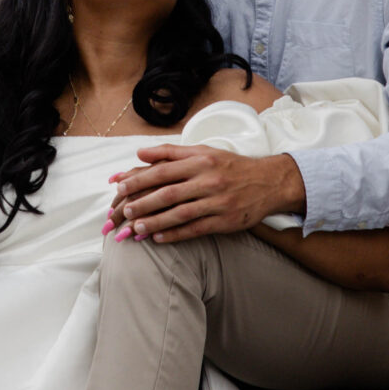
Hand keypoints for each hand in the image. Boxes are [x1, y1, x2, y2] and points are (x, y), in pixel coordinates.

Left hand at [107, 145, 306, 242]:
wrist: (269, 182)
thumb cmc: (231, 166)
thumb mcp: (204, 151)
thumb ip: (171, 152)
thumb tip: (140, 153)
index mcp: (200, 161)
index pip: (163, 171)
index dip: (139, 179)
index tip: (119, 187)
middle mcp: (208, 180)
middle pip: (168, 194)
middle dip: (142, 203)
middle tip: (122, 212)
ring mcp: (217, 202)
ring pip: (180, 214)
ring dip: (155, 222)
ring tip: (135, 228)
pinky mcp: (225, 221)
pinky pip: (195, 229)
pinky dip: (175, 234)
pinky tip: (158, 238)